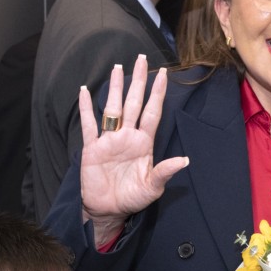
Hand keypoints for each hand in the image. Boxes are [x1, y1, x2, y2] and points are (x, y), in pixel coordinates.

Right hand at [78, 55, 188, 244]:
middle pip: (133, 103)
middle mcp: (127, 136)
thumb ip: (165, 171)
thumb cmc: (133, 198)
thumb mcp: (152, 187)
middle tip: (141, 60)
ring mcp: (109, 140)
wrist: (109, 210)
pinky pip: (89, 125)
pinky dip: (86, 109)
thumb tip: (185, 160)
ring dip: (114, 89)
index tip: (164, 74)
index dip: (157, 94)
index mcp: (144, 143)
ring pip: (112, 108)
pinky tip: (85, 91)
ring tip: (116, 68)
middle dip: (138, 82)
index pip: (152, 112)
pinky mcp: (92, 148)